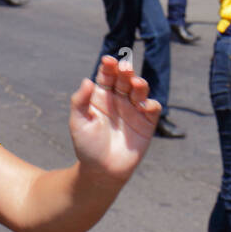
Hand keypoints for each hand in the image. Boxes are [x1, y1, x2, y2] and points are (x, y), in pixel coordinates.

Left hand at [69, 56, 159, 183]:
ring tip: (135, 83)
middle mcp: (118, 99)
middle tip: (124, 68)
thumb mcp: (78, 122)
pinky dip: (151, 104)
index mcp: (101, 96)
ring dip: (139, 84)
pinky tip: (144, 105)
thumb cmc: (87, 145)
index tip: (108, 61)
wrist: (102, 171)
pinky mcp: (147, 123)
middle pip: (124, 79)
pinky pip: (152, 109)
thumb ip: (80, 101)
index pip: (106, 76)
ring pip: (140, 90)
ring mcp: (133, 110)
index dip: (108, 66)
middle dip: (125, 71)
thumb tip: (87, 80)